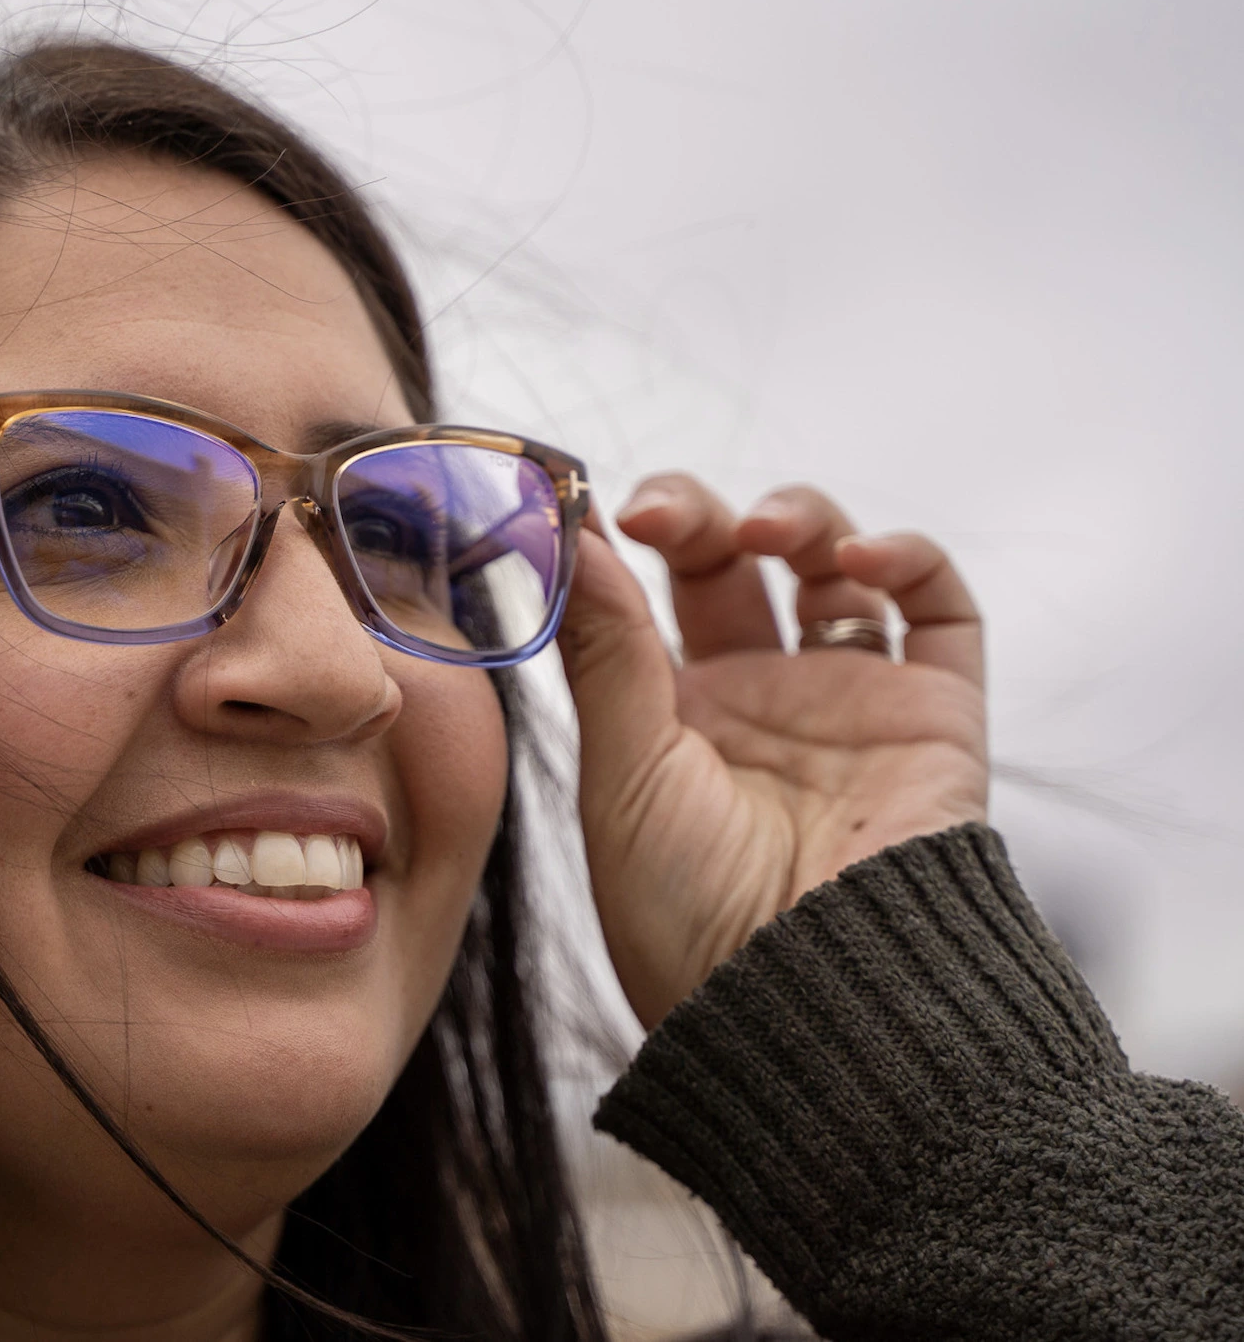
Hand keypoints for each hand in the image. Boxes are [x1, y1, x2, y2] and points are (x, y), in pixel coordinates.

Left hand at [556, 476, 987, 1026]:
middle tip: (662, 512)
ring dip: (798, 517)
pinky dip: (908, 560)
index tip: (587, 508)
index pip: (651, 592)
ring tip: (763, 534)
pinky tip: (856, 561)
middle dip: (700, 515)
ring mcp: (848, 700)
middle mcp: (761, 700)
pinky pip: (941, 611)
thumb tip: (568, 537)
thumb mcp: (623, 772)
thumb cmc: (688, 914)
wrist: (801, 1001)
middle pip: (734, 563)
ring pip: (833, 565)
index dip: (627, 541)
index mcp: (673, 717)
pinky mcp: (934, 715)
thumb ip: (607, 649)